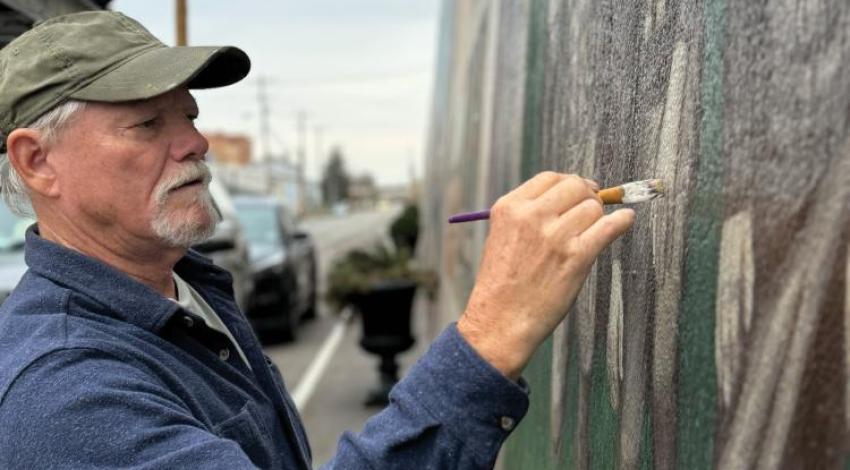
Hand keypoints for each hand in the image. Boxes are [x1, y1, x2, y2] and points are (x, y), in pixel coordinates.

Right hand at [457, 172, 634, 379]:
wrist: (500, 320)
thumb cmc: (503, 284)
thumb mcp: (502, 236)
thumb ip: (528, 214)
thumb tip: (570, 197)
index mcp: (510, 208)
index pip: (550, 178)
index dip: (570, 184)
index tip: (580, 192)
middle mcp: (532, 216)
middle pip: (575, 187)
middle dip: (587, 196)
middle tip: (592, 209)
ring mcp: (555, 236)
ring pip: (593, 208)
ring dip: (599, 217)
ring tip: (594, 231)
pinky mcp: (576, 257)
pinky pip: (609, 227)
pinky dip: (622, 222)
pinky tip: (625, 221)